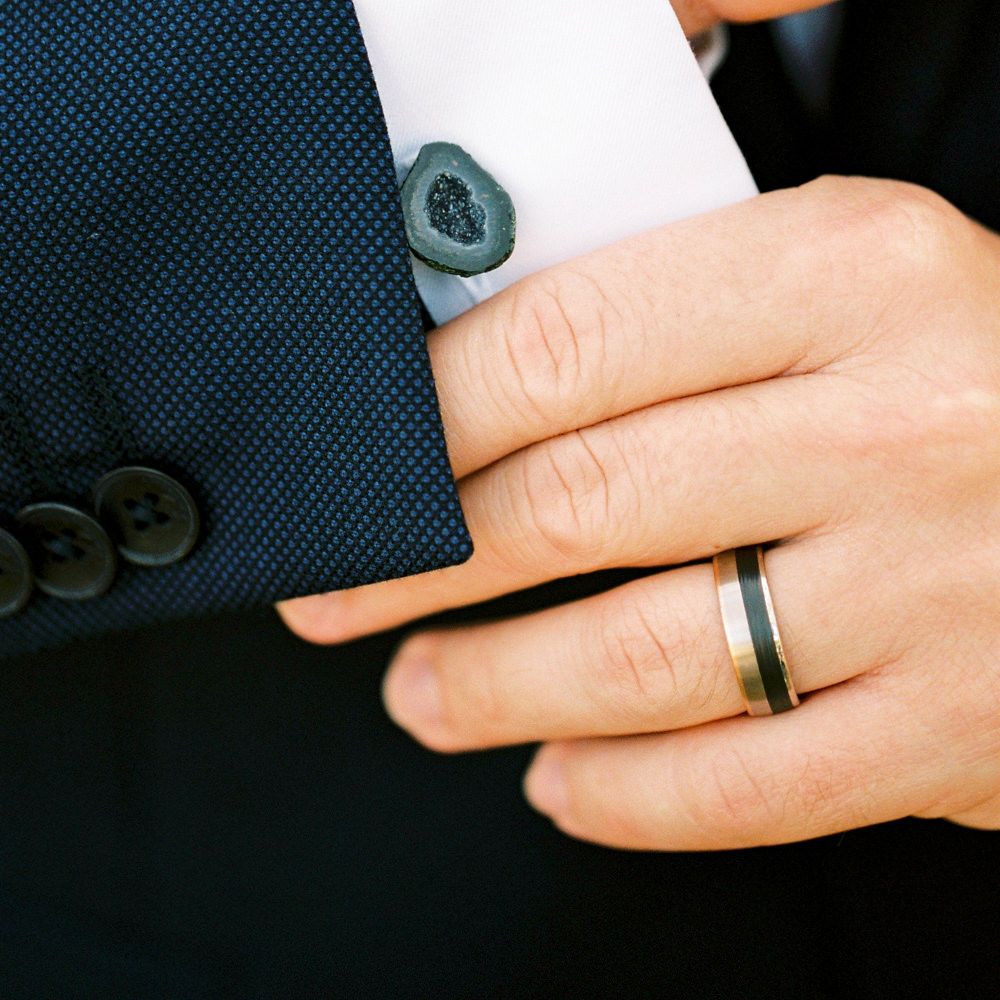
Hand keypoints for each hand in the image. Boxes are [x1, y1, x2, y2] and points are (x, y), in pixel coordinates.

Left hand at [281, 177, 999, 849]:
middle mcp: (894, 428)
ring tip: (425, 694)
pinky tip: (560, 781)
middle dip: (419, 565)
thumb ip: (679, 320)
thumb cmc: (975, 368)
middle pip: (575, 505)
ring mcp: (931, 588)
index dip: (427, 418)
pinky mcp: (956, 726)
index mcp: (849, 276)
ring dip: (495, 688)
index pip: (565, 346)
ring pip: (638, 660)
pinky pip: (745, 786)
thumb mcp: (843, 282)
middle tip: (346, 593)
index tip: (366, 465)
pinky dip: (625, 795)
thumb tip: (486, 397)